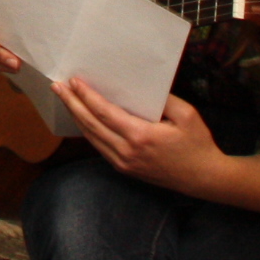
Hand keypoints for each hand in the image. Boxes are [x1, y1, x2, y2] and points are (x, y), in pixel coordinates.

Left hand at [60, 80, 228, 194]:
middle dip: (72, 104)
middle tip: (56, 86)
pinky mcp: (125, 169)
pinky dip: (88, 131)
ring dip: (76, 117)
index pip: (104, 113)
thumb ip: (164, 99)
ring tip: (65, 99)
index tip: (73, 81)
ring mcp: (124, 163)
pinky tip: (83, 119)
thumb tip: (142, 87)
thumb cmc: (197, 144)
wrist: (203, 178)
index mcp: (140, 136)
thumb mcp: (186, 115)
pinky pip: (100, 147)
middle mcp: (126, 152)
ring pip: (91, 138)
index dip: (86, 96)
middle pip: (91, 125)